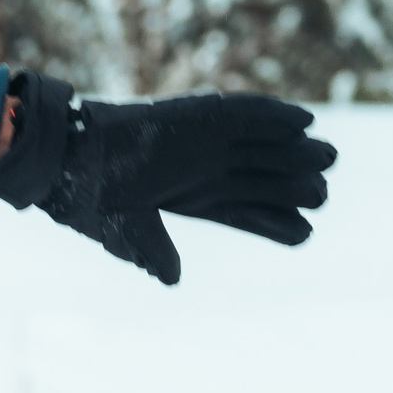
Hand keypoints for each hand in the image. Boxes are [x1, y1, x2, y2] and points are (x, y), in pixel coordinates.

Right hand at [0, 70, 336, 284]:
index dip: (273, 222)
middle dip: (294, 186)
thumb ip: (153, 253)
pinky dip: (272, 114)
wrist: (65, 159)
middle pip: (263, 177)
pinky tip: (303, 121)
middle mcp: (206, 169)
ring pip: (261, 145)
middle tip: (322, 194)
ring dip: (294, 149)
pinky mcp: (196, 115)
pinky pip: (242, 112)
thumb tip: (173, 280)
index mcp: (194, 199)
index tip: (304, 234)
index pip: (245, 212)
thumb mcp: (125, 233)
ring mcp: (204, 140)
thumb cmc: (89, 199)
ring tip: (327, 155)